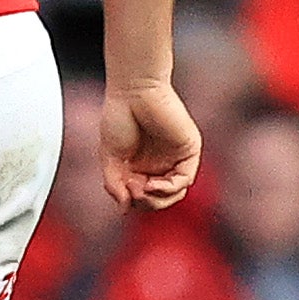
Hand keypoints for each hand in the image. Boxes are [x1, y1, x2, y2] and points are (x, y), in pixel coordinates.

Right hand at [102, 78, 200, 211]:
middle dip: (146, 203)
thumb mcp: (110, 157)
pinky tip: (154, 185)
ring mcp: (176, 157)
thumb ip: (114, 184)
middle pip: (160, 199)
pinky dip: (169, 189)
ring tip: (142, 189)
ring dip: (157, 199)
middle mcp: (160, 163)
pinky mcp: (188, 150)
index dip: (133, 200)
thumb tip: (124, 208)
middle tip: (132, 191)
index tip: (122, 189)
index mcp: (142, 165)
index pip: (143, 196)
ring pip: (175, 194)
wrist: (132, 90)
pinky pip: (184, 180)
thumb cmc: (119, 114)